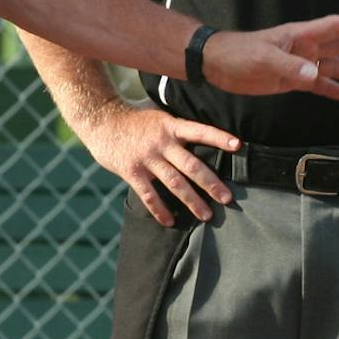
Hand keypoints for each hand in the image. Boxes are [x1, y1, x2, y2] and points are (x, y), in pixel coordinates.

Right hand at [73, 103, 239, 225]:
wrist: (100, 119)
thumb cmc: (135, 120)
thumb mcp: (159, 116)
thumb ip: (178, 129)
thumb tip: (203, 138)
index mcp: (171, 126)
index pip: (199, 130)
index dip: (218, 137)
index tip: (238, 145)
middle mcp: (161, 142)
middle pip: (191, 165)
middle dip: (211, 183)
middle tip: (227, 198)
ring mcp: (147, 157)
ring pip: (174, 183)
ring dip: (192, 201)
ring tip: (207, 215)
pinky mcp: (131, 171)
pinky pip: (148, 195)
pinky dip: (160, 210)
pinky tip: (170, 221)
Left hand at [203, 15, 338, 98]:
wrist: (218, 65)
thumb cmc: (240, 54)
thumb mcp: (266, 59)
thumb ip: (291, 66)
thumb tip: (315, 74)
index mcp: (300, 37)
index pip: (333, 27)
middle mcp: (304, 48)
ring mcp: (299, 64)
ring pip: (334, 66)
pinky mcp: (291, 79)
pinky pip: (318, 84)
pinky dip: (332, 88)